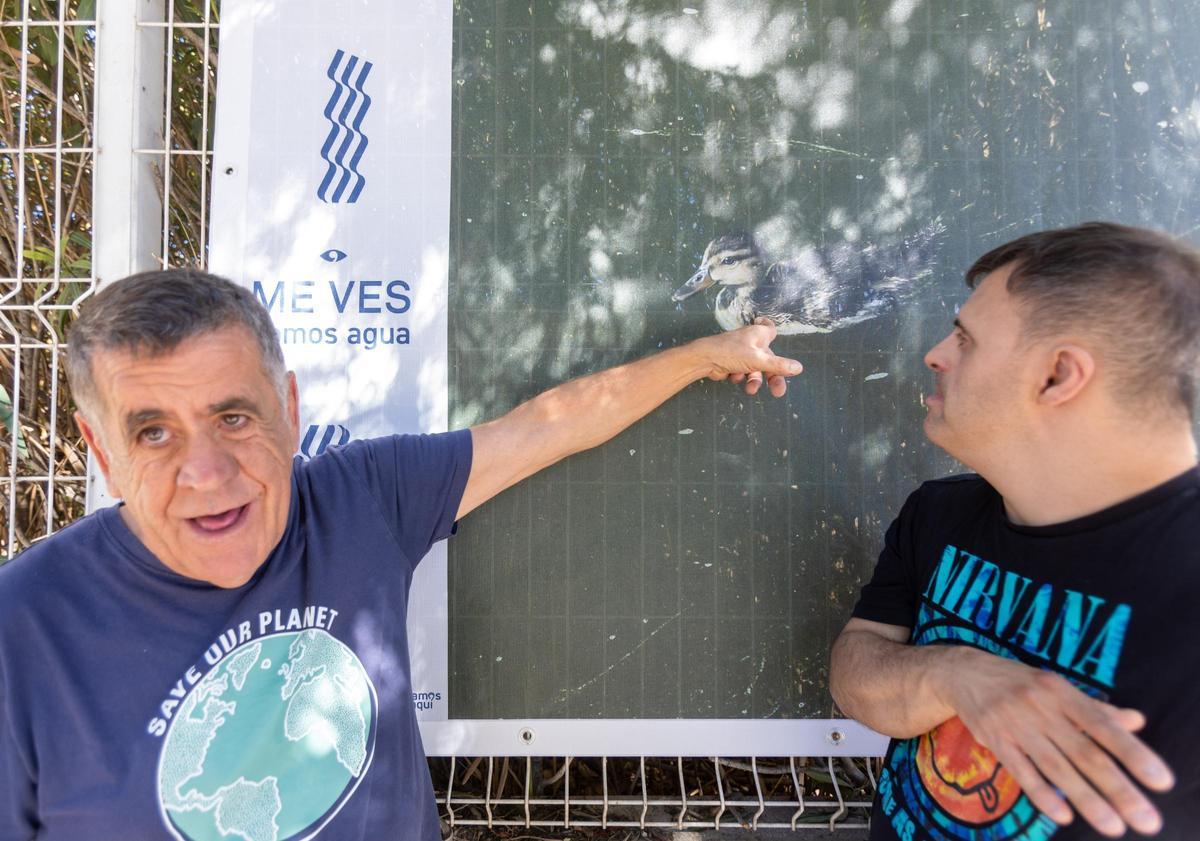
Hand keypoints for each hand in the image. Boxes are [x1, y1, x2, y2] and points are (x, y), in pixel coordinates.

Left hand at [699, 318, 802, 396]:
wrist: (703, 360)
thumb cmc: (731, 353)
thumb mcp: (759, 360)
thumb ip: (779, 365)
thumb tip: (799, 368)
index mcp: (759, 335)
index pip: (770, 328)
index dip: (772, 329)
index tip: (775, 335)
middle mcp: (751, 342)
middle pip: (768, 360)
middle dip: (772, 376)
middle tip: (778, 392)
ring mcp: (741, 353)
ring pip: (755, 370)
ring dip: (753, 380)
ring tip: (749, 389)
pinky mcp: (732, 364)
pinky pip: (742, 372)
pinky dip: (739, 376)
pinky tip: (731, 375)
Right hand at [935, 647, 1174, 836]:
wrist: (965, 672)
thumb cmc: (1021, 684)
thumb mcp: (1058, 688)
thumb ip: (1097, 709)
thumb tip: (1137, 721)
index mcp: (1064, 694)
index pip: (1105, 727)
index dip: (1133, 753)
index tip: (1160, 781)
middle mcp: (1043, 709)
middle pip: (1085, 754)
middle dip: (1118, 789)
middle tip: (1146, 821)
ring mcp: (1017, 725)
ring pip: (1057, 768)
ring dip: (1087, 799)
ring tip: (1114, 827)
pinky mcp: (995, 740)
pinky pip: (1021, 771)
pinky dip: (1042, 793)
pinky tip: (1063, 815)